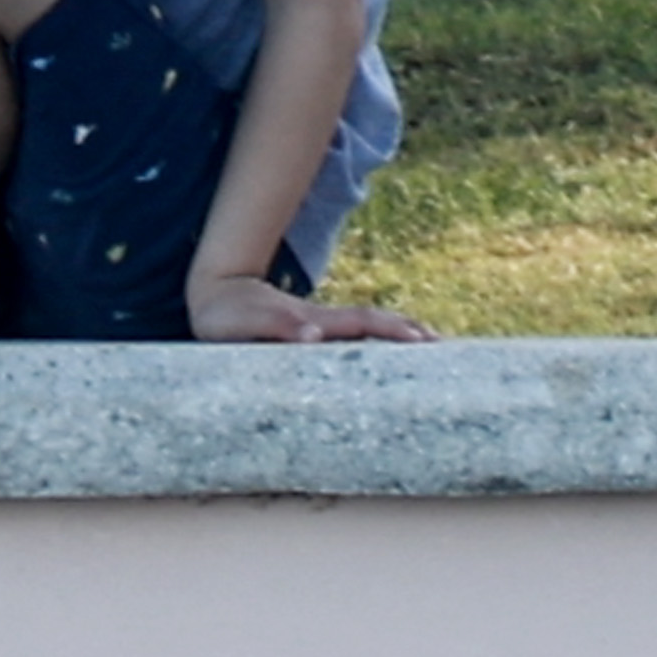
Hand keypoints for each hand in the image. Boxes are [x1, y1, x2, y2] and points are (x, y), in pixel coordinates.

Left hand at [188, 271, 436, 343]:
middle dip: (407, 332)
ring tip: (429, 351)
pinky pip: (347, 342)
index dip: (392, 330)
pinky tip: (383, 362)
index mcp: (312, 320)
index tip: (422, 340)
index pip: (361, 324)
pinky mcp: (305, 337)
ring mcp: (315, 329)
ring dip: (395, 337)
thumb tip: (313, 336)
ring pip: (364, 331)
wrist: (212, 294)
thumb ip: (277, 325)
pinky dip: (372, 346)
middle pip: (372, 324)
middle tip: (443, 347)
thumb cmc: (226, 314)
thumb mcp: (245, 321)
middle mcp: (319, 323)